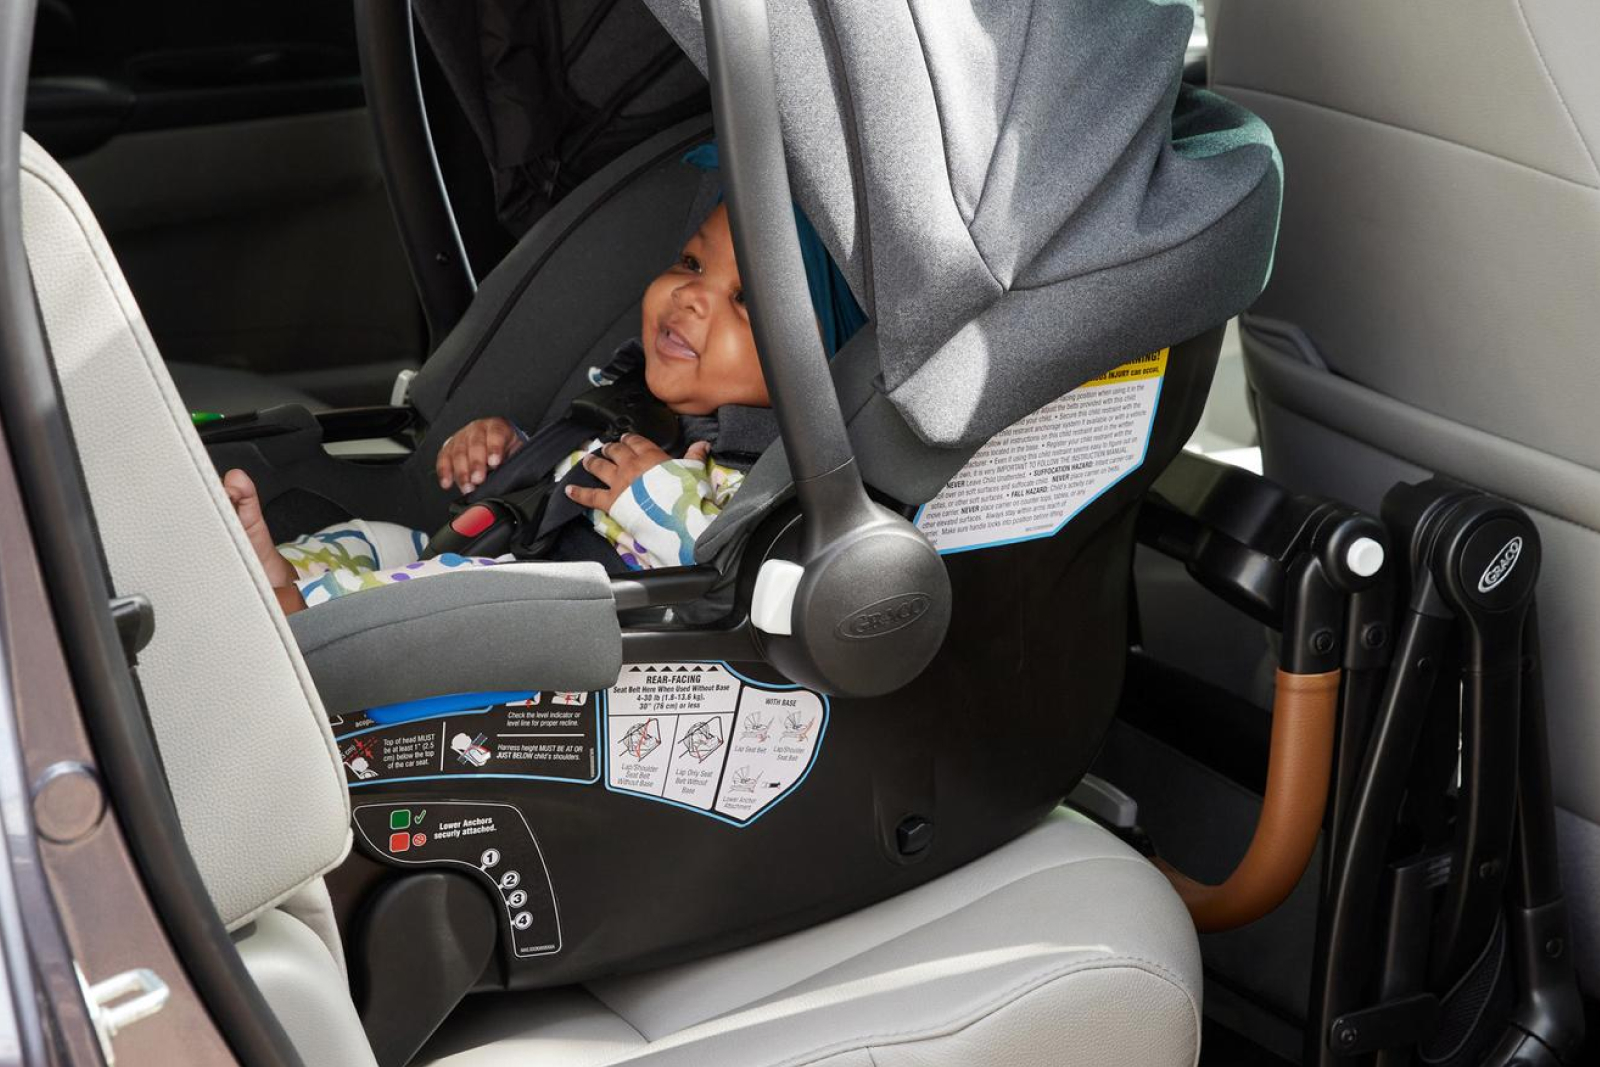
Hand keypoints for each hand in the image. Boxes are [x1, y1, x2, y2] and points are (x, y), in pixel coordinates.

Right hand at [436, 417, 524, 490]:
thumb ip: (512, 460)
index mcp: (496, 427)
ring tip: (467, 487)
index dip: (494, 448)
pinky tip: (447, 483)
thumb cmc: (507, 447)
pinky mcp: (449, 447)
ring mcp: (462, 436)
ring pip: (458, 452)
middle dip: (476, 464)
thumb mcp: (516, 450)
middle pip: (474, 444)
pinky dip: (444, 472)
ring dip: (461, 472)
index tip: (494, 462)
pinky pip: (444, 458)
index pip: (495, 434)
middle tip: (478, 479)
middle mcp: (477, 429)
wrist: (497, 441)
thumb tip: (510, 476)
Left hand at [566, 437, 710, 512]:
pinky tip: (568, 490)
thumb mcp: (693, 470)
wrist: (673, 513)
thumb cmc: (684, 492)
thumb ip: (695, 456)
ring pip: (600, 467)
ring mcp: (619, 482)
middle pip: (616, 451)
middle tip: (607, 447)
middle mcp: (631, 465)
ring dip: (592, 462)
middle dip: (610, 448)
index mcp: (651, 456)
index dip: (631, 438)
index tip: (627, 437)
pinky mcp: (611, 500)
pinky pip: (590, 496)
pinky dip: (578, 493)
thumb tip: (703, 444)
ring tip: (587, 460)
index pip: (637, 442)